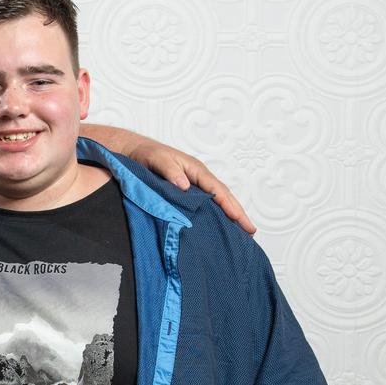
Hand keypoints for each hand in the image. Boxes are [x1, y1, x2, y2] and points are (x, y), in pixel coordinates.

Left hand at [127, 139, 255, 234]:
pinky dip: (216, 213)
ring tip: (242, 232)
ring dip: (230, 215)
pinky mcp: (186, 191)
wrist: (134, 152)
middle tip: (251, 231)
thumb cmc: (146, 154)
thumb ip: (169, 171)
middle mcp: (198, 177)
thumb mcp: (156, 160)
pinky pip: (206, 203)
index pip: (218, 190)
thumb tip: (185, 185)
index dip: (230, 206)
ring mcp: (194, 185)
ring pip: (217, 201)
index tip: (241, 220)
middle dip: (238, 213)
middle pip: (223, 196)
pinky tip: (218, 225)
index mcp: (195, 170)